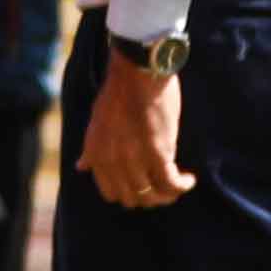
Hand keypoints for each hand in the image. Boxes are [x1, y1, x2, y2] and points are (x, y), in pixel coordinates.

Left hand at [87, 49, 191, 209]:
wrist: (137, 72)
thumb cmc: (119, 90)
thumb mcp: (96, 122)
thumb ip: (91, 149)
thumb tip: (81, 167)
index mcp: (96, 153)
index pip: (110, 192)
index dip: (129, 193)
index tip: (142, 185)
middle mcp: (113, 161)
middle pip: (133, 198)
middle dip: (149, 196)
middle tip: (163, 186)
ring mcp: (135, 160)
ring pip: (153, 195)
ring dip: (168, 195)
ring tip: (178, 184)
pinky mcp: (159, 154)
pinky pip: (171, 183)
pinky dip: (182, 185)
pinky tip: (189, 179)